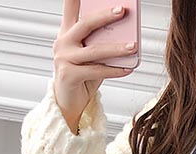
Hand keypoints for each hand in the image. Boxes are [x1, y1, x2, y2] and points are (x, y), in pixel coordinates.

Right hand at [54, 1, 137, 132]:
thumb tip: (126, 36)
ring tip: (133, 46)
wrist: (68, 102)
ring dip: (116, 48)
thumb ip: (101, 42)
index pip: (70, 6)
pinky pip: (96, 71)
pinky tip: (127, 69)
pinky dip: (114, 70)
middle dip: (105, 16)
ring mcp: (63, 58)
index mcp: (67, 31)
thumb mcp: (91, 55)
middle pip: (85, 24)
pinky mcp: (68, 75)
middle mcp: (62, 42)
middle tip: (122, 11)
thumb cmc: (82, 76)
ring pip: (94, 50)